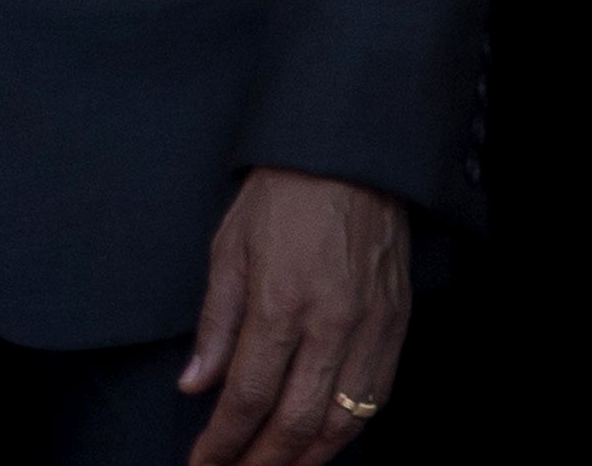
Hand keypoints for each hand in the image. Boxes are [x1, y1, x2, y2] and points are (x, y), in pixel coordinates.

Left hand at [180, 168, 409, 465]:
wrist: (350, 156)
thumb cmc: (282, 194)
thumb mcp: (229, 248)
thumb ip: (216, 323)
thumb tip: (195, 384)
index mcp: (279, 302)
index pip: (247, 396)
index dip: (223, 441)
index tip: (202, 463)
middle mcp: (329, 325)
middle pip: (295, 423)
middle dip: (260, 463)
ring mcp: (370, 329)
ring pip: (341, 424)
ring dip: (305, 460)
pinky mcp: (396, 327)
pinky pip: (375, 400)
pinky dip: (347, 432)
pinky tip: (322, 443)